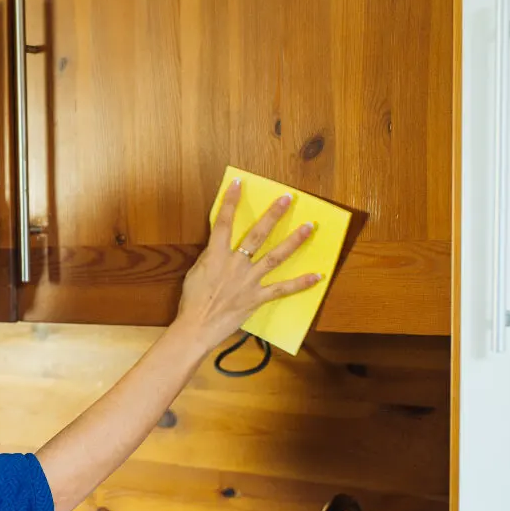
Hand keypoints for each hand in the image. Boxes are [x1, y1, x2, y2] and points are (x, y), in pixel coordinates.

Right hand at [175, 178, 321, 350]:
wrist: (196, 326)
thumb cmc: (191, 301)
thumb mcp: (195, 273)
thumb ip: (209, 258)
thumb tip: (219, 249)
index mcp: (216, 256)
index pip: (224, 223)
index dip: (231, 202)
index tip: (239, 184)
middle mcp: (235, 264)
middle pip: (257, 234)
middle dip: (273, 215)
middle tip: (288, 198)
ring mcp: (249, 280)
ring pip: (275, 256)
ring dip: (293, 241)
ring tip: (309, 227)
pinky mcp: (257, 297)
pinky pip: (281, 289)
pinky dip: (300, 283)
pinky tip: (317, 276)